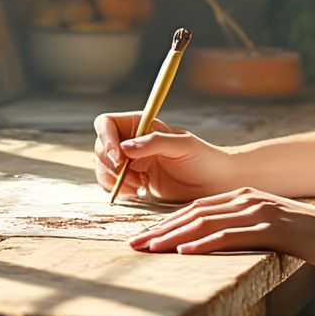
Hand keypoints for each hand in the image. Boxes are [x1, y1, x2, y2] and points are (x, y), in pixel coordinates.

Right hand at [92, 112, 239, 202]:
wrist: (214, 184)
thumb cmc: (204, 159)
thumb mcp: (183, 146)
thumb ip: (155, 143)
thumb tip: (125, 147)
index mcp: (141, 125)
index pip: (107, 123)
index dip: (106, 139)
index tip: (119, 157)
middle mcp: (132, 141)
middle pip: (100, 147)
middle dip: (112, 165)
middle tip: (136, 177)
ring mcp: (130, 162)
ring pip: (102, 168)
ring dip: (116, 180)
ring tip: (141, 186)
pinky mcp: (132, 181)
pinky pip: (111, 185)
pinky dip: (119, 190)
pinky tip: (141, 192)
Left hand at [127, 187, 314, 268]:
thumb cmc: (307, 236)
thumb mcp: (268, 228)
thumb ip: (242, 230)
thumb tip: (214, 246)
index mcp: (242, 197)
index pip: (194, 209)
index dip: (165, 224)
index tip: (142, 240)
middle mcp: (245, 199)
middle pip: (192, 213)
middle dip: (159, 231)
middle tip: (133, 247)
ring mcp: (257, 211)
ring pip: (204, 222)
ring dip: (173, 237)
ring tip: (149, 250)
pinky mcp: (270, 228)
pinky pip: (230, 235)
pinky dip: (204, 243)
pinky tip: (185, 252)